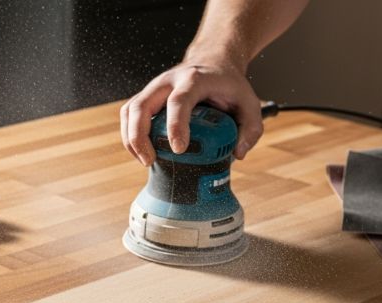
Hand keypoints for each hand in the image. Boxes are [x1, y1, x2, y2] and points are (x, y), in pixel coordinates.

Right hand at [120, 61, 263, 166]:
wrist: (213, 62)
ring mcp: (154, 88)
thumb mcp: (249, 102)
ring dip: (131, 138)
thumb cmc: (228, 84)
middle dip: (140, 136)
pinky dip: (130, 135)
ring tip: (145, 161)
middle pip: (142, 105)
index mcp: (194, 80)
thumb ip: (251, 129)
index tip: (179, 149)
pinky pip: (129, 115)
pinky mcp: (147, 97)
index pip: (179, 101)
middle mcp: (168, 81)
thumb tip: (238, 153)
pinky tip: (140, 152)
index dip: (175, 126)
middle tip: (150, 161)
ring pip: (130, 110)